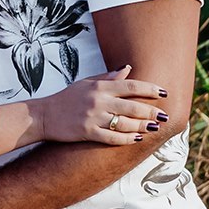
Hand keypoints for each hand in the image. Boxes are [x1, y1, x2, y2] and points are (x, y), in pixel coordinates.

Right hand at [37, 66, 168, 144]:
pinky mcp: (88, 133)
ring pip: (126, 124)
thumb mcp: (86, 83)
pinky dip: (126, 139)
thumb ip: (108, 78)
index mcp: (100, 87)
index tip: (164, 93)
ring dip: (143, 127)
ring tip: (155, 128)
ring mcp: (93, 118)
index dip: (150, 90)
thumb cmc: (67, 98)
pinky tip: (137, 139)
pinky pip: (112, 138)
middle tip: (165, 116)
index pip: (131, 86)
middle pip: (133, 107)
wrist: (44, 115)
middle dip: (152, 112)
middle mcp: (99, 101)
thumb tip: (128, 69)